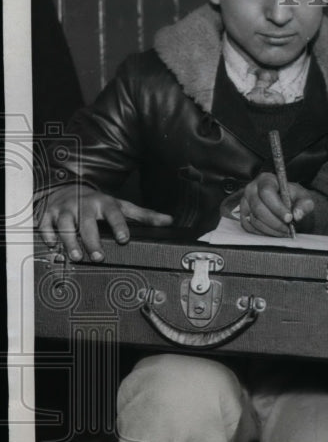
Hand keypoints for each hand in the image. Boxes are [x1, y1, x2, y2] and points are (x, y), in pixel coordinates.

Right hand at [35, 184, 172, 261]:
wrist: (67, 186)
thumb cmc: (97, 202)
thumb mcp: (121, 205)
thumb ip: (144, 215)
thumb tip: (169, 221)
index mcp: (103, 203)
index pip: (114, 213)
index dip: (119, 225)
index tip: (124, 238)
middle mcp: (83, 205)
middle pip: (87, 222)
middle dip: (92, 239)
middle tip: (98, 256)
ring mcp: (64, 209)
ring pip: (65, 224)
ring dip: (70, 240)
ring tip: (76, 256)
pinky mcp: (48, 214)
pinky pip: (44, 224)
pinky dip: (46, 235)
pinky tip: (52, 245)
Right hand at [240, 172, 314, 235]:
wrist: (285, 204)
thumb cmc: (293, 198)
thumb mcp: (303, 198)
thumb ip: (305, 204)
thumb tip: (297, 215)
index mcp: (266, 179)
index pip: (267, 192)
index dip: (277, 207)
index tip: (289, 218)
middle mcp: (251, 189)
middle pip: (258, 208)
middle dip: (275, 222)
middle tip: (288, 229)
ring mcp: (244, 202)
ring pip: (254, 219)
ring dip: (270, 230)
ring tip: (284, 232)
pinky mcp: (242, 215)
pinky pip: (249, 227)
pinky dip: (262, 233)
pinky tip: (274, 233)